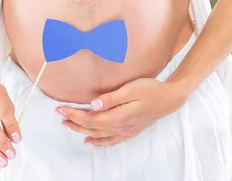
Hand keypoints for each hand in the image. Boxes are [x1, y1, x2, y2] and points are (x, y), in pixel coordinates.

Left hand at [56, 77, 188, 146]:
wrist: (170, 98)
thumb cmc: (151, 90)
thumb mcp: (130, 89)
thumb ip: (111, 98)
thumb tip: (92, 104)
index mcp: (119, 117)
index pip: (90, 119)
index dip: (74, 115)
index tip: (61, 108)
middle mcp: (121, 127)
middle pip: (92, 128)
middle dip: (74, 122)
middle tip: (60, 115)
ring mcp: (126, 131)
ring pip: (99, 135)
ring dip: (82, 131)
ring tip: (68, 126)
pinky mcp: (131, 130)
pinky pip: (111, 140)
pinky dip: (99, 142)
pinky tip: (91, 142)